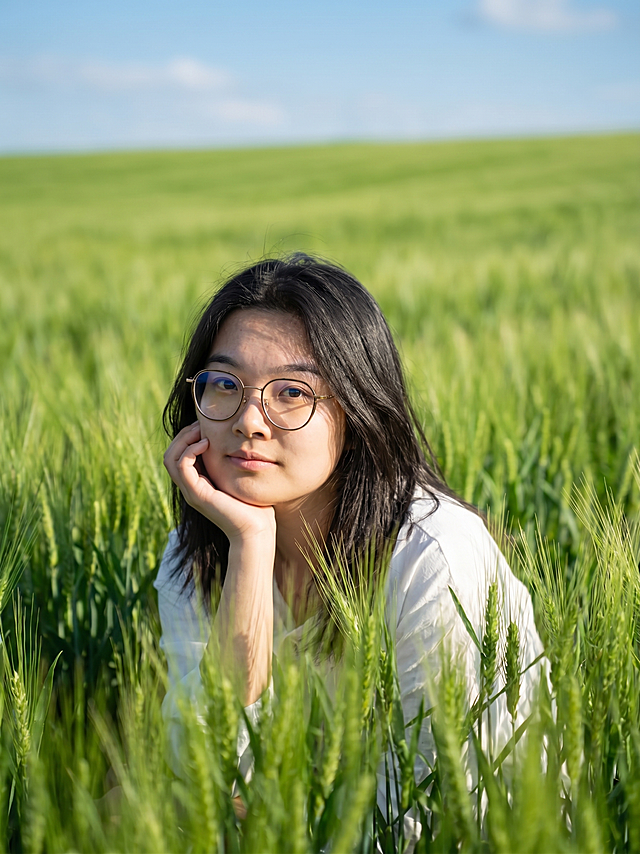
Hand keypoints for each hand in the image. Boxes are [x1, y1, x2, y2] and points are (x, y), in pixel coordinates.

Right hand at [163, 422, 275, 542]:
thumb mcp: (241, 479)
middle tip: (201, 425)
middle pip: (170, 454)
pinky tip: (207, 444)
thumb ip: (235, 464)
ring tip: (202, 432)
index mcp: (199, 483)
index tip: (205, 425)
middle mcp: (191, 488)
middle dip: (183, 435)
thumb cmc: (255, 507)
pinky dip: (190, 450)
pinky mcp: (197, 494)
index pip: (179, 455)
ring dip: (184, 440)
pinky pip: (181, 466)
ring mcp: (191, 491)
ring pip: (170, 458)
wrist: (256, 531)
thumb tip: (242, 444)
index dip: (188, 437)